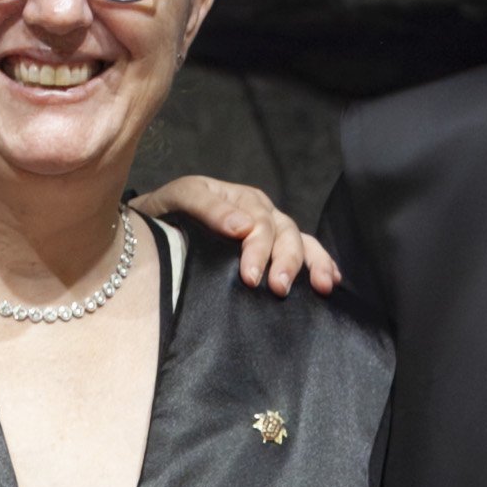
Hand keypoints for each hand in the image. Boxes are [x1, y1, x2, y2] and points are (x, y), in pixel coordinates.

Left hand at [128, 174, 340, 296]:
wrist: (155, 226)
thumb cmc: (167, 212)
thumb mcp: (180, 198)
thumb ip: (208, 208)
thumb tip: (243, 227)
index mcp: (242, 200)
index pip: (259, 224)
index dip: (258, 250)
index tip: (251, 277)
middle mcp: (262, 214)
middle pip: (285, 234)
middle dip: (286, 261)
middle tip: (278, 289)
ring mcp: (271, 232)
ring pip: (300, 242)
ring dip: (313, 264)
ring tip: (322, 287)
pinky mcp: (272, 251)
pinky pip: (305, 251)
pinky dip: (321, 263)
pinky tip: (331, 280)